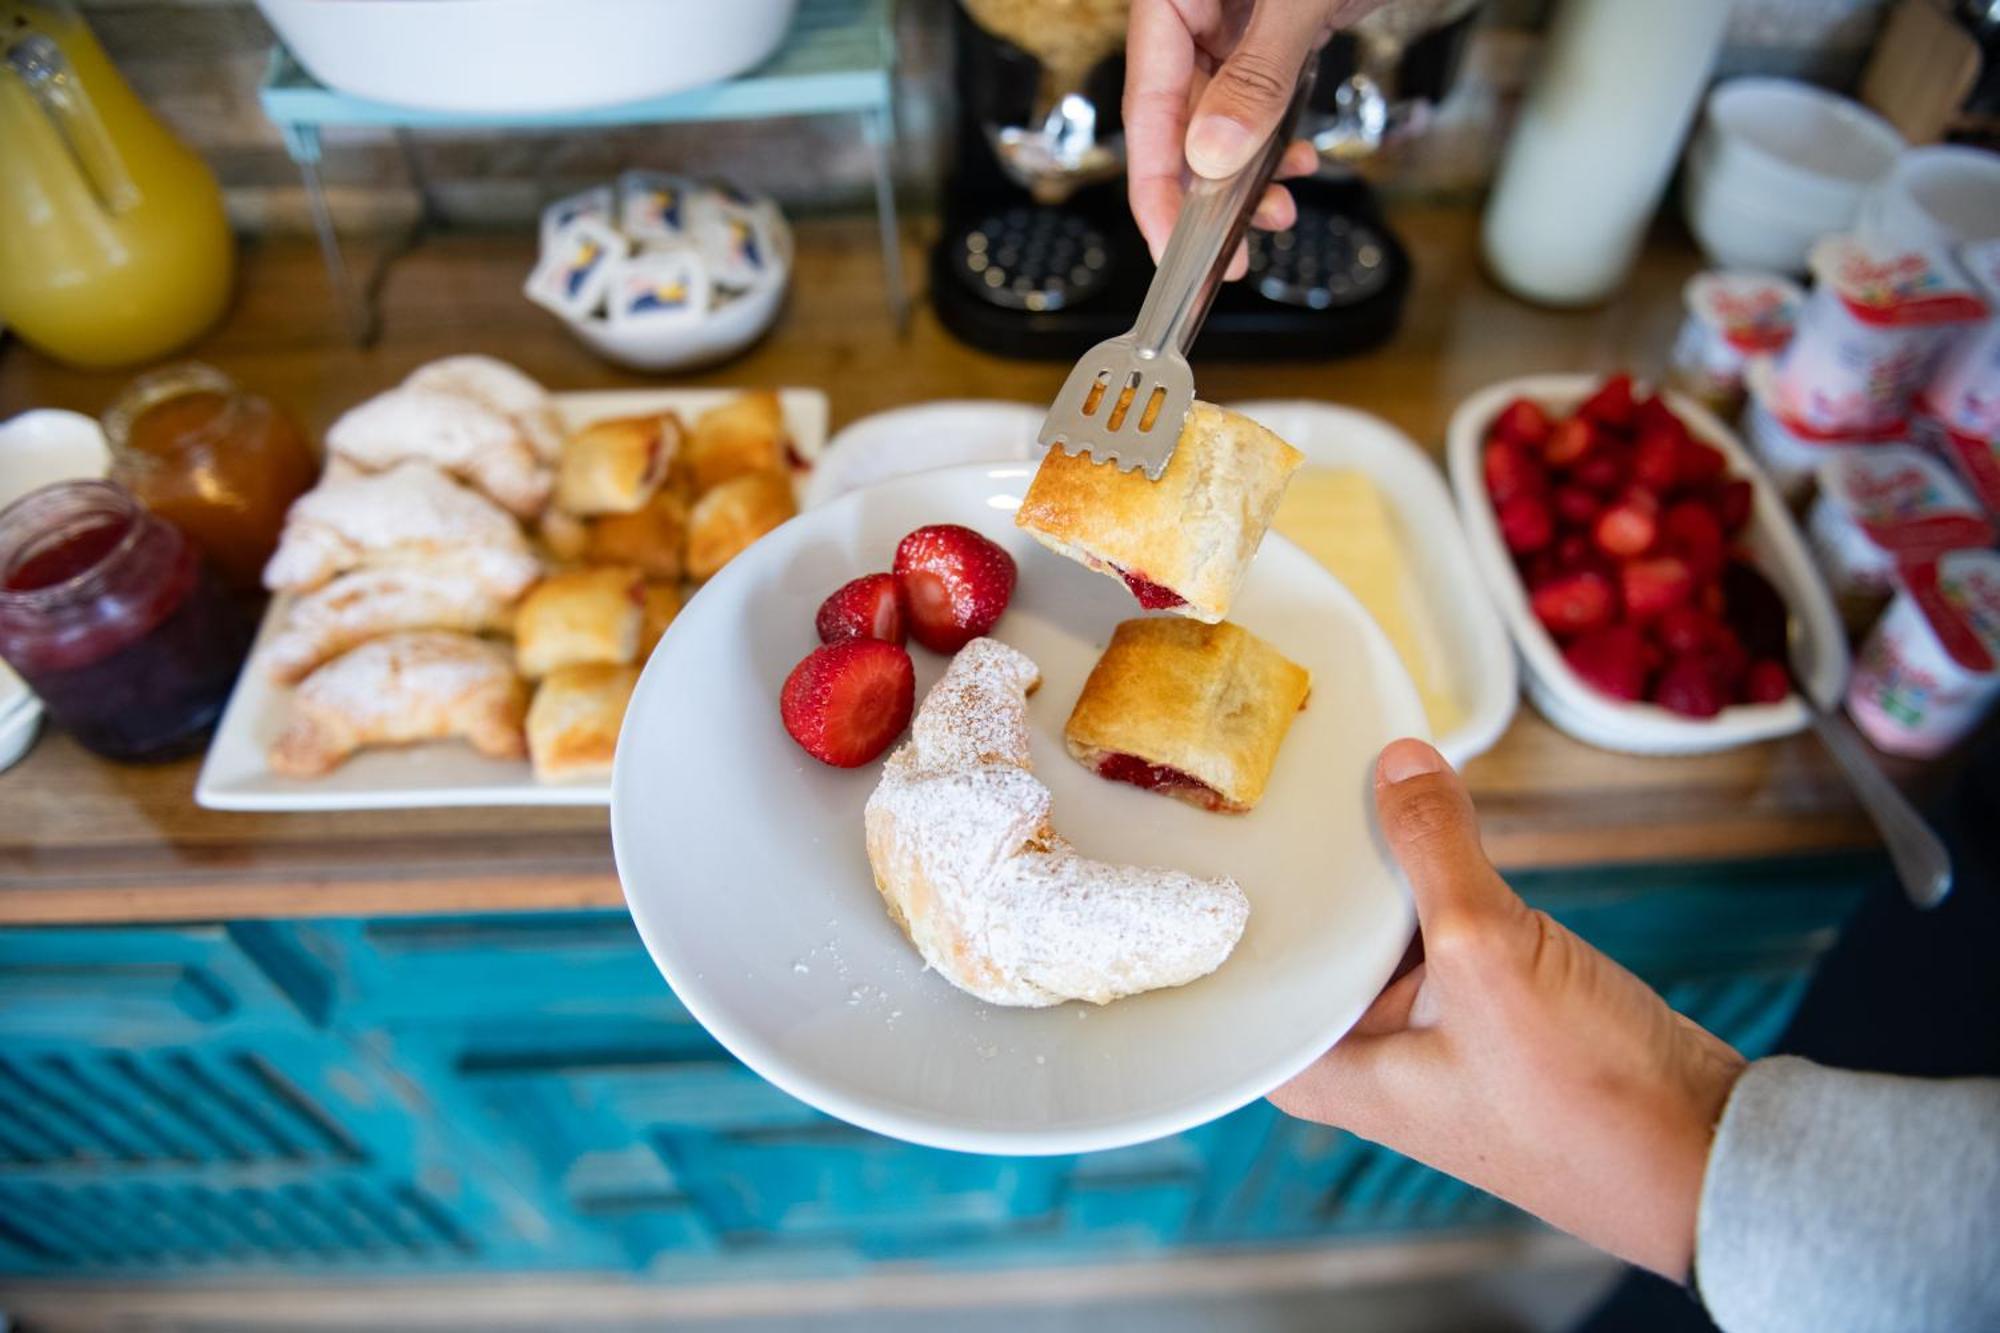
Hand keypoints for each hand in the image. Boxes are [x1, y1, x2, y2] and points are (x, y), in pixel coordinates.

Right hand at [1125, 0, 1376, 274]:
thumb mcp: (1301, 1)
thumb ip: (1256, 78)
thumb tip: (1213, 157)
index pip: (1146, 107)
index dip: (1156, 188)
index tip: (1174, 248)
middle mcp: (1193, 11)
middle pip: (1178, 123)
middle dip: (1209, 193)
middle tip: (1234, 254)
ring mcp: (1231, 22)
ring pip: (1219, 121)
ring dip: (1246, 177)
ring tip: (1279, 213)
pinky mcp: (1270, 33)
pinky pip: (1256, 103)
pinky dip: (1273, 143)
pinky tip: (1295, 164)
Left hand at [1273, 740, 1747, 1280]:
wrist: (1703, 1155)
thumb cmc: (1585, 1100)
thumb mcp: (1490, 951)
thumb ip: (1432, 848)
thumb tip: (1396, 759)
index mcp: (1317, 1068)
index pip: (1245, 958)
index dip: (1238, 879)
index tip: (1233, 798)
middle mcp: (1349, 1055)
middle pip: (1306, 931)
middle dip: (1314, 856)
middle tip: (1294, 761)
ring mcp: (1410, 1033)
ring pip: (1370, 924)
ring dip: (1378, 861)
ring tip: (1352, 768)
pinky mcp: (1468, 1012)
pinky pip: (1425, 928)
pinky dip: (1430, 879)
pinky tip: (1428, 817)